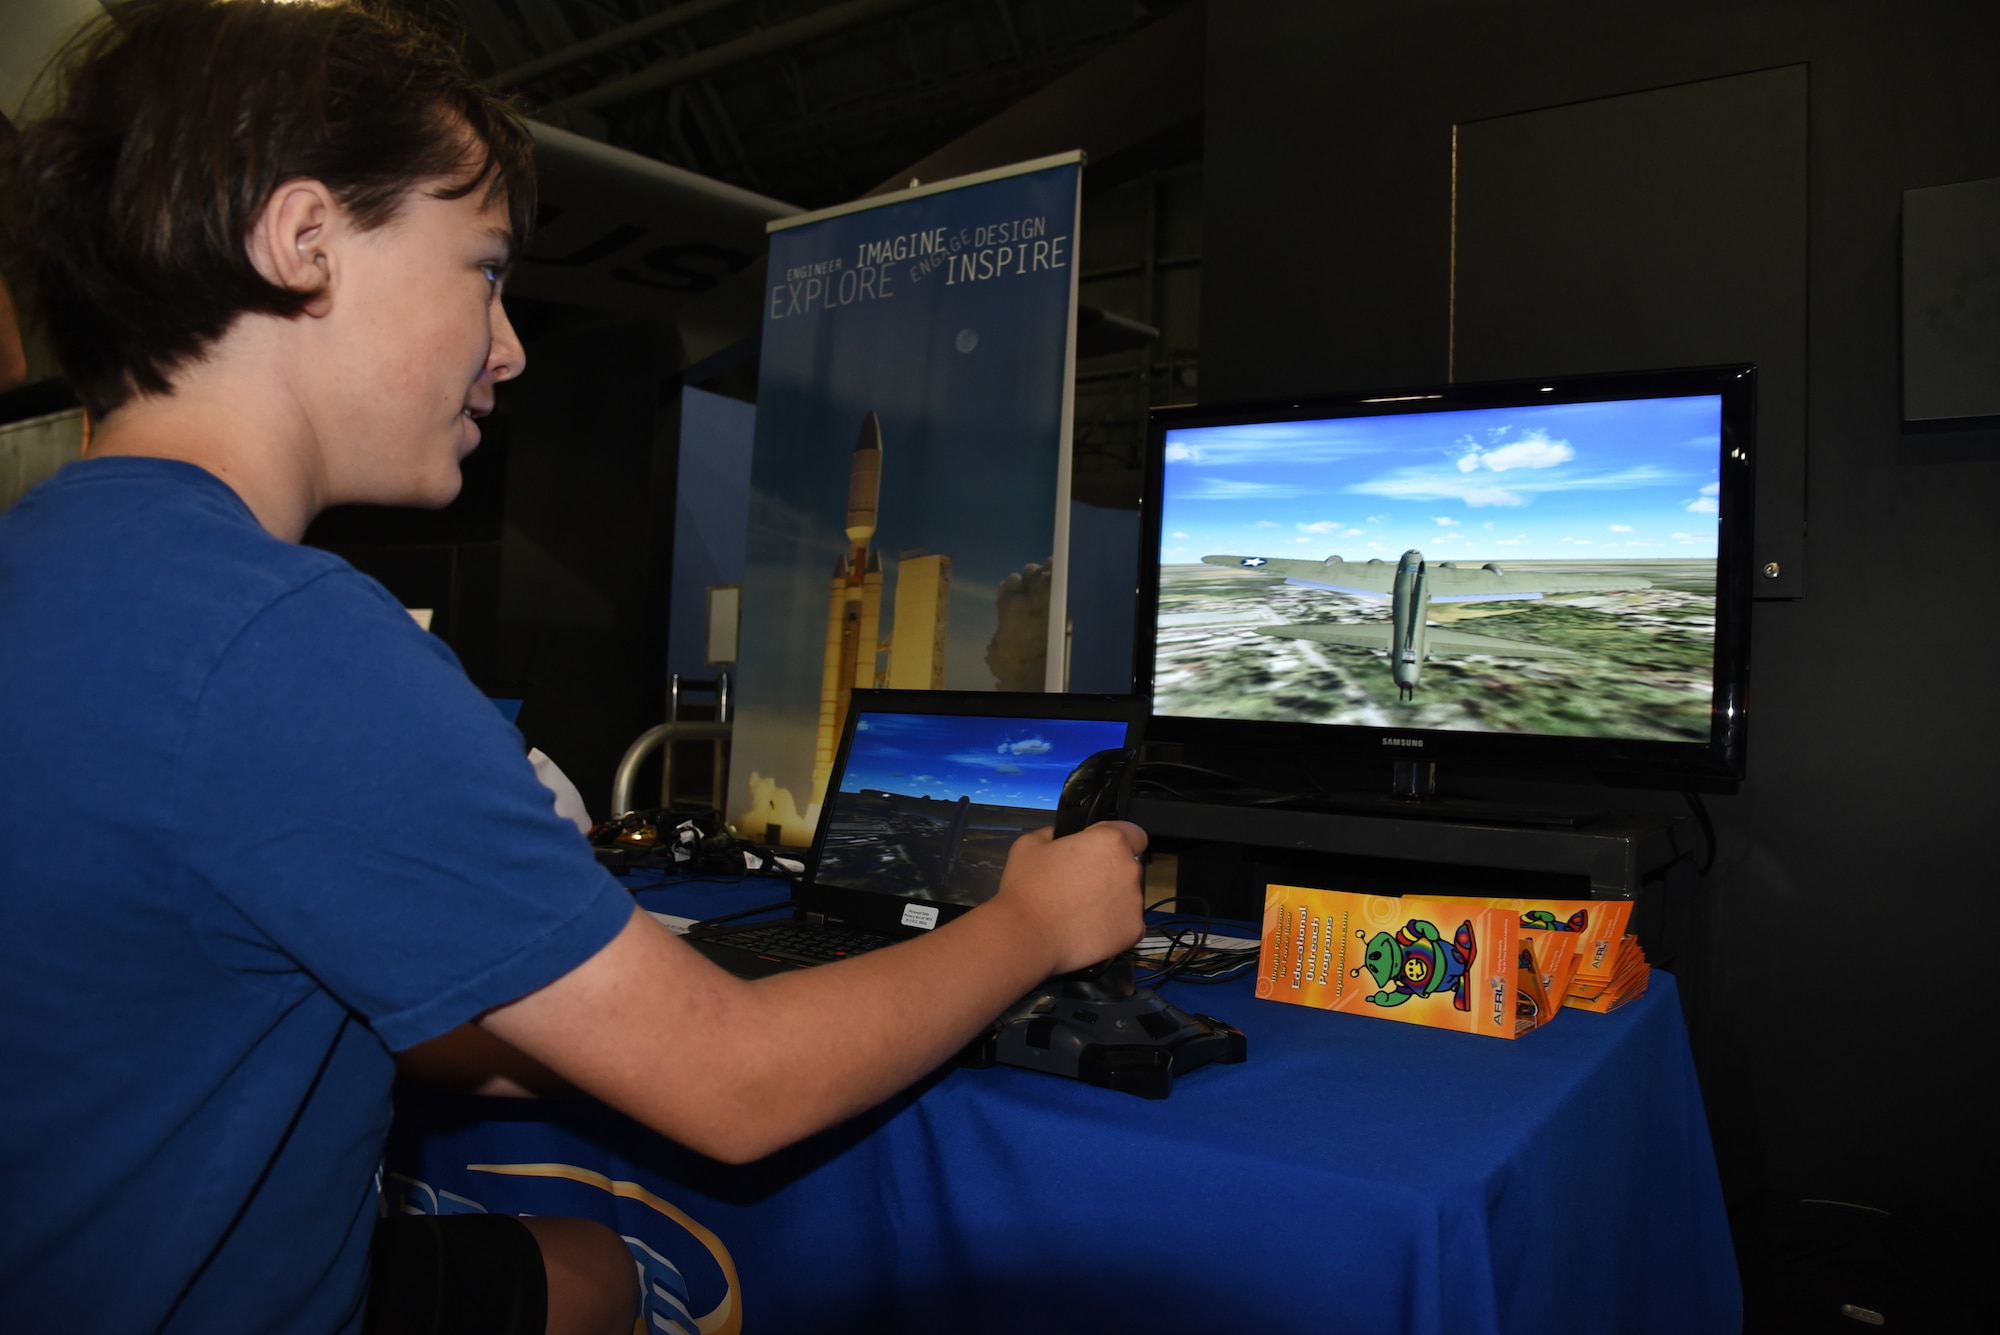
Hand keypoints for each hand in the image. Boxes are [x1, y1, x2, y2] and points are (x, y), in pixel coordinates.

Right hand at [990, 820, 1147, 976]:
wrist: (1028, 935)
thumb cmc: (1028, 885)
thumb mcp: (1030, 844)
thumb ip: (1052, 834)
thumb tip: (1059, 838)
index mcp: (1110, 841)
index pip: (1135, 834)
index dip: (1118, 842)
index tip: (1099, 853)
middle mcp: (1130, 869)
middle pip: (1128, 868)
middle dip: (1109, 874)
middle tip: (1079, 887)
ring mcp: (1135, 902)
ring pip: (1127, 898)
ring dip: (1110, 902)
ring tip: (1080, 914)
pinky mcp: (1133, 931)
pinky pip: (1126, 925)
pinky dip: (1112, 928)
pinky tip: (1087, 931)